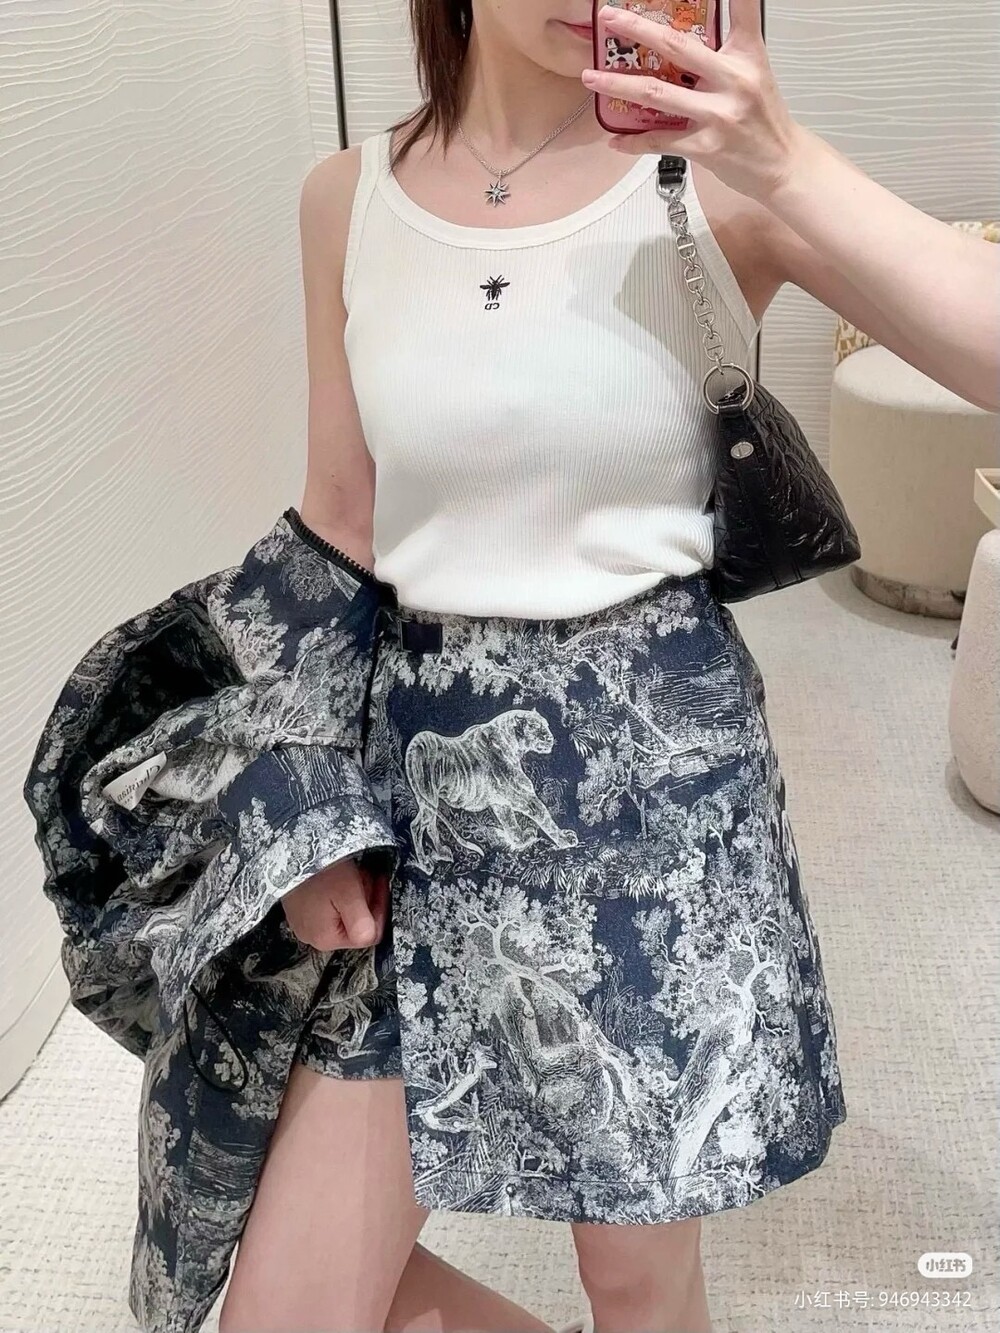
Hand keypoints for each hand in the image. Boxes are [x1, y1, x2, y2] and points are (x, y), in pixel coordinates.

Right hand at [282, 855, 388, 950]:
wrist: (292, 848)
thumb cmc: (318, 869)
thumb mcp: (349, 895)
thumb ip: (363, 924)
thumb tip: (372, 938)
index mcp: (326, 939)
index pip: (369, 934)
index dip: (380, 908)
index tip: (381, 886)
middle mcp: (313, 936)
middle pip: (357, 924)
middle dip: (367, 900)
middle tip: (366, 877)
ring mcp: (305, 923)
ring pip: (346, 915)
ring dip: (356, 895)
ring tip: (352, 874)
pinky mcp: (302, 911)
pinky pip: (331, 908)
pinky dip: (341, 893)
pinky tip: (339, 877)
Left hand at [582, 0, 807, 203]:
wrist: (783, 164)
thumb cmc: (764, 120)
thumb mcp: (754, 72)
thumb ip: (724, 52)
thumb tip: (683, 41)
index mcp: (746, 56)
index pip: (740, 9)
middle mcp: (733, 80)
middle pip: (677, 47)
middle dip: (638, 29)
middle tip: (609, 18)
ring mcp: (718, 115)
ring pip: (657, 94)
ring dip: (619, 86)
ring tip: (592, 78)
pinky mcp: (706, 148)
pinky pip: (661, 141)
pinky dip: (634, 142)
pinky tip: (615, 139)